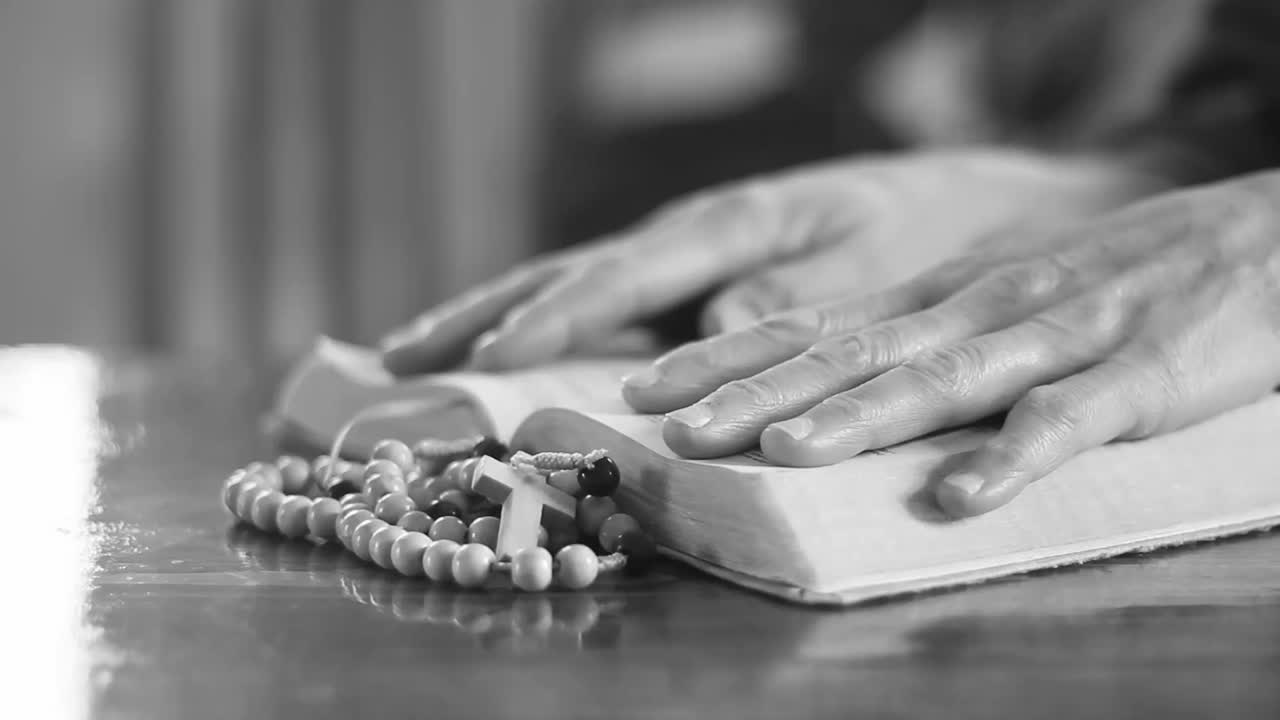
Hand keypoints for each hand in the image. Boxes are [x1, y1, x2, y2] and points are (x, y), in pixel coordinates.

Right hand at [380, 148, 1159, 373]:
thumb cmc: (934, 231)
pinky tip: (502, 343)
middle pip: (566, 270)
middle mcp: (695, 231)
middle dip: (477, 315)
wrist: (984, 201)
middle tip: (390, 356)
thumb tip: (706, 330)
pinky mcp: (701, 267)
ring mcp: (690, 247)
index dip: (550, 317)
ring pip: (570, 279)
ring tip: (410, 349)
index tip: (484, 358)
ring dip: (486, 316)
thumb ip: (785, 296)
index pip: (618, 273)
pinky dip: (541, 320)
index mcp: (729, 223)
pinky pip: (603, 295)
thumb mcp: (872, 266)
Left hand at [623, 171, 1279, 516]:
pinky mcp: (1138, 376)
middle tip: (675, 432)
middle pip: (851, 351)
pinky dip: (1010, 457)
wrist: (1263, 235)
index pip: (814, 322)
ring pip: (942, 378)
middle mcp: (980, 307)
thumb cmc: (1120, 276)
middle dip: (758, 392)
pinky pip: (1068, 422)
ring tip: (785, 453)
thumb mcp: (998, 290)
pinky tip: (957, 497)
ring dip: (858, 416)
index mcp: (944, 294)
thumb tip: (824, 369)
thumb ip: (918, 328)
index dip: (726, 356)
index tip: (647, 389)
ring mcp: (1056, 338)